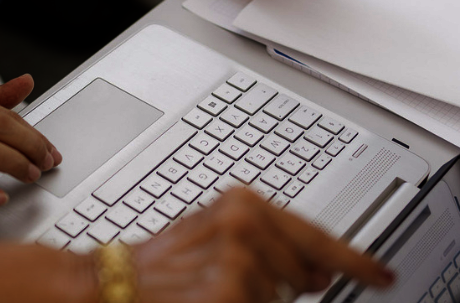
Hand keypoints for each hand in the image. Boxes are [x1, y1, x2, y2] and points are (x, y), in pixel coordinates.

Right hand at [132, 189, 392, 302]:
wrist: (116, 283)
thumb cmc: (163, 261)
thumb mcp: (218, 235)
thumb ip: (273, 244)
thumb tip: (321, 272)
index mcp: (242, 202)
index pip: (315, 234)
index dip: (355, 259)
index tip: (380, 274)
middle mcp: (244, 224)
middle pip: (303, 273)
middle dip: (285, 285)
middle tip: (234, 279)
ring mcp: (239, 260)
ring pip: (281, 298)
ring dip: (254, 300)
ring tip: (209, 288)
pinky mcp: (230, 293)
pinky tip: (208, 298)